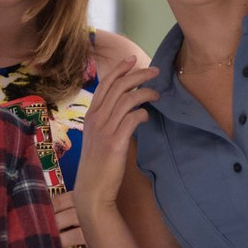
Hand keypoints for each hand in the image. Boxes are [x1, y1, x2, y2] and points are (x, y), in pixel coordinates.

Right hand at [75, 57, 158, 207]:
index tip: (132, 59)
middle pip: (118, 87)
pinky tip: (148, 116)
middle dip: (138, 74)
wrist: (92, 188)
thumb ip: (108, 121)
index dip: (119, 69)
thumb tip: (127, 108)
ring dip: (145, 92)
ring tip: (157, 94)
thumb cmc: (97, 164)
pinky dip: (142, 113)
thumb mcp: (98, 137)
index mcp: (90, 115)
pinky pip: (132, 119)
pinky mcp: (115, 142)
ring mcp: (105, 130)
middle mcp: (96, 119)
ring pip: (126, 99)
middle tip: (154, 71)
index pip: (105, 84)